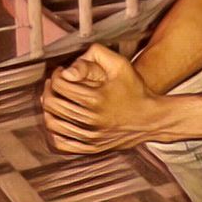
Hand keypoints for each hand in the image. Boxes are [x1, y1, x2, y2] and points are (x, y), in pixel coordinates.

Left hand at [42, 43, 161, 153]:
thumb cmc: (136, 90)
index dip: (56, 75)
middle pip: (53, 104)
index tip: (62, 72)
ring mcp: (91, 136)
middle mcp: (91, 120)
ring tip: (56, 99)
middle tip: (55, 83)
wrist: (152, 119)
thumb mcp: (121, 65)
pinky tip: (61, 119)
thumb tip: (69, 68)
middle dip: (49, 90)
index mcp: (95, 99)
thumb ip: (97, 54)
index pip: (60, 85)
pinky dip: (55, 131)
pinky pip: (62, 143)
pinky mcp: (92, 148)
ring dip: (50, 108)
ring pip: (53, 123)